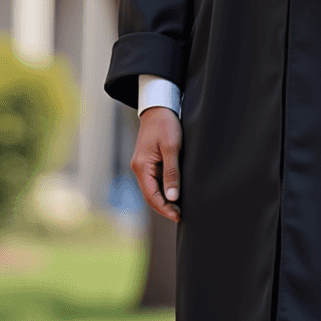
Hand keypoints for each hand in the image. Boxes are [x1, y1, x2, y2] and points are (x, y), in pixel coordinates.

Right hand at [131, 106, 181, 222]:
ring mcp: (143, 165)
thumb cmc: (165, 123)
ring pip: (153, 188)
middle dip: (165, 206)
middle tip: (181, 214)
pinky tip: (175, 190)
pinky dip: (164, 188)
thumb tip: (173, 196)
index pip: (151, 196)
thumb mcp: (171, 147)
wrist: (159, 104)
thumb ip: (172, 172)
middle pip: (151, 195)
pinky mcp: (148, 161)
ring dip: (165, 198)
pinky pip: (155, 180)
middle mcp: (139, 168)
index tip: (178, 216)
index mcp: (141, 166)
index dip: (164, 208)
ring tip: (180, 206)